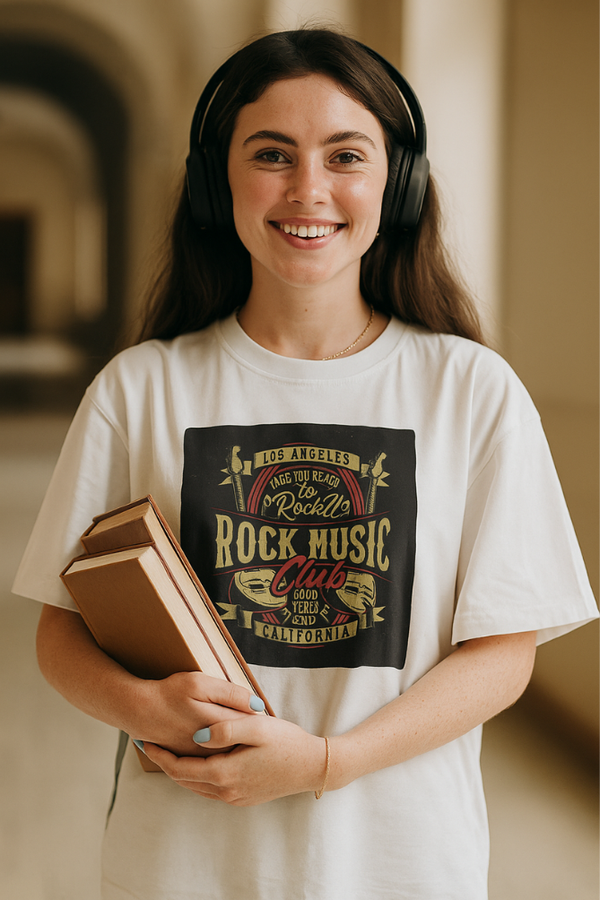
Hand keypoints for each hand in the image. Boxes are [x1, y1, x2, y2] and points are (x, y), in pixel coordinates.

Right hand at [130, 671, 264, 757]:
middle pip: (242, 746)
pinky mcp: (190, 762)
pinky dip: (223, 758)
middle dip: (254, 741)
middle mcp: (211, 746)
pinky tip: (228, 750)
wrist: (139, 710)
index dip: (261, 723)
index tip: (270, 720)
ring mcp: (200, 757)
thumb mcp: (200, 683)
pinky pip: (213, 764)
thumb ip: (230, 694)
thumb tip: (257, 705)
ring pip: (229, 758)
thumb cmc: (170, 693)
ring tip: (250, 744)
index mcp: (218, 724)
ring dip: (240, 752)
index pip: (249, 726)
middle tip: (263, 734)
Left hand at [141, 715, 327, 805]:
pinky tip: (194, 760)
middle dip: (163, 762)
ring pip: (195, 786)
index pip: (180, 768)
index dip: (159, 755)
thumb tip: (196, 737)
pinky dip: (195, 775)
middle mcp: (226, 791)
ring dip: (178, 770)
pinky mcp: (243, 798)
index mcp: (225, 774)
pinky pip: (209, 788)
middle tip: (148, 744)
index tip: (144, 740)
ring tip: (164, 751)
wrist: (313, 766)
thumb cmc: (287, 742)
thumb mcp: (257, 727)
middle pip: (183, 780)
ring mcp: (235, 798)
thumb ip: (225, 728)